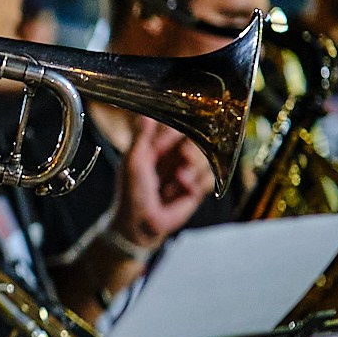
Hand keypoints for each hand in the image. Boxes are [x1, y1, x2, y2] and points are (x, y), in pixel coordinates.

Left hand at [109, 116, 213, 250]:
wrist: (139, 223)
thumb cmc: (131, 192)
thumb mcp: (134, 161)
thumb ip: (142, 137)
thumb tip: (146, 113)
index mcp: (156, 149)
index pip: (174, 130)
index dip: (182, 127)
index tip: (187, 124)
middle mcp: (172, 160)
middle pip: (193, 142)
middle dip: (190, 147)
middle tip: (183, 154)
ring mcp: (184, 174)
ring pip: (202, 159)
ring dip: (192, 167)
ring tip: (180, 176)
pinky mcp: (194, 191)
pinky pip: (206, 179)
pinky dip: (195, 183)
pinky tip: (184, 188)